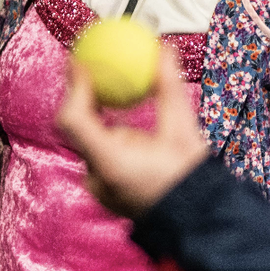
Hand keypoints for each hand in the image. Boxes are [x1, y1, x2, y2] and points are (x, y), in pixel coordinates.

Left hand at [54, 47, 208, 217]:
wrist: (197, 220)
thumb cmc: (192, 178)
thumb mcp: (184, 129)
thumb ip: (168, 88)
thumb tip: (164, 49)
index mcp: (112, 163)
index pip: (75, 118)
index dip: (72, 86)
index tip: (78, 61)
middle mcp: (97, 178)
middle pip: (77, 127)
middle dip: (82, 96)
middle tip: (90, 67)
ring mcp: (97, 187)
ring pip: (88, 140)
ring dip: (96, 116)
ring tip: (105, 88)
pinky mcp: (103, 192)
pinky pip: (97, 153)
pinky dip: (104, 133)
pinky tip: (116, 118)